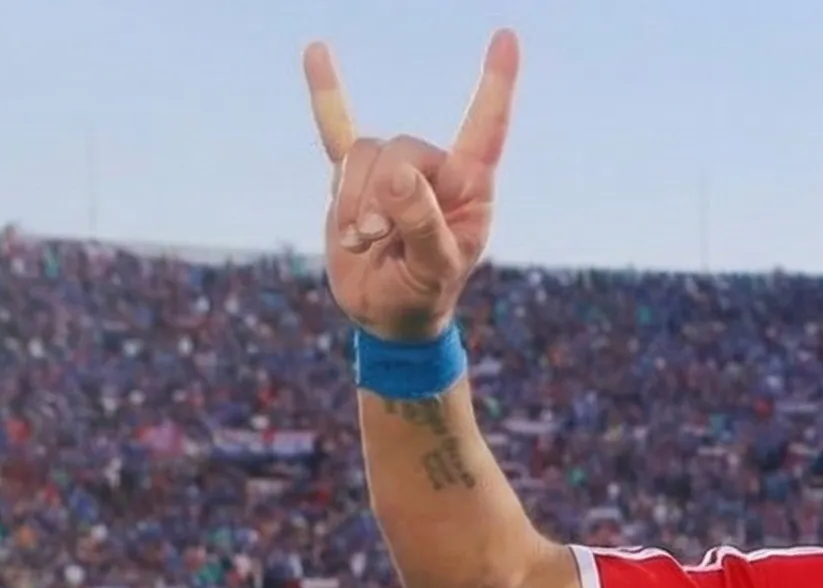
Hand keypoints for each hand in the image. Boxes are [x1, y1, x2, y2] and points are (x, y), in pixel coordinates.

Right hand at [306, 30, 519, 341]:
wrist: (387, 314)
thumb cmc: (425, 293)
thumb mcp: (435, 269)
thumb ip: (423, 224)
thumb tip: (397, 175)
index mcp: (469, 187)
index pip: (486, 128)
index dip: (496, 85)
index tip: (506, 38)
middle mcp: (434, 170)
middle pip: (400, 147)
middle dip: (380, 195)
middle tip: (376, 238)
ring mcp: (392, 172)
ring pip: (361, 153)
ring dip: (350, 199)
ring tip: (359, 240)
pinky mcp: (354, 181)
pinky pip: (336, 131)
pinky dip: (326, 95)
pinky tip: (316, 53)